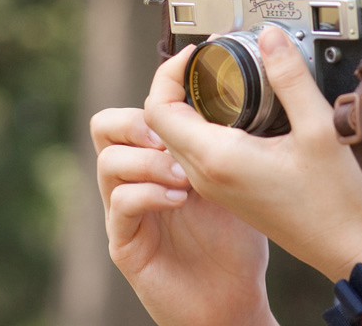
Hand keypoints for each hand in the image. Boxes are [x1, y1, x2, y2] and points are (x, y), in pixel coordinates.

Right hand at [92, 73, 273, 325]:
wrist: (233, 298)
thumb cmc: (235, 240)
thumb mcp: (240, 175)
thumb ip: (233, 137)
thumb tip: (255, 89)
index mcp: (164, 153)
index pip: (145, 104)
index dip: (163, 79)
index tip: (191, 63)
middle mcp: (140, 176)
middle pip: (106, 124)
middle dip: (139, 119)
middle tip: (172, 133)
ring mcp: (127, 210)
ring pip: (108, 161)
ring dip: (148, 159)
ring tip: (184, 173)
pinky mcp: (125, 242)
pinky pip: (120, 205)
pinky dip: (148, 193)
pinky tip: (179, 199)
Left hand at [145, 26, 361, 282]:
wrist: (346, 248)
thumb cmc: (334, 202)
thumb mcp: (320, 128)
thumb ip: (290, 78)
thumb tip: (269, 39)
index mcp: (218, 159)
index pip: (158, 110)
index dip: (169, 73)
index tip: (197, 53)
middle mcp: (207, 175)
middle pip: (162, 122)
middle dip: (179, 83)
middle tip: (210, 60)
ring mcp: (216, 186)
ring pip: (177, 138)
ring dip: (190, 104)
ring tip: (222, 79)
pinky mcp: (228, 191)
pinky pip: (197, 152)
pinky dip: (205, 124)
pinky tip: (238, 111)